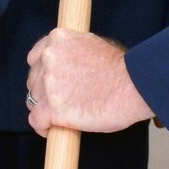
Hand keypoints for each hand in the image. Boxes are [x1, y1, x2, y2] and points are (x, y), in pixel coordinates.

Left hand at [26, 29, 153, 136]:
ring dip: (45, 108)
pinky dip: (43, 127)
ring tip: (62, 115)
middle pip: (33, 80)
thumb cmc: (122, 68)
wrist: (134, 86)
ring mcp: (48, 84)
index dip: (43, 73)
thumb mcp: (93, 44)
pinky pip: (36, 121)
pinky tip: (53, 129)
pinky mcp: (52, 108)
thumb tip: (68, 61)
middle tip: (62, 101)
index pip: (35, 58)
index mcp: (57, 39)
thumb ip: (73, 50)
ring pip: (33, 100)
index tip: (51, 83)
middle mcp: (49, 58)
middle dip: (44, 91)